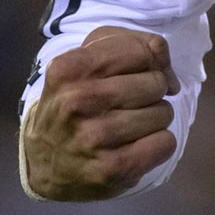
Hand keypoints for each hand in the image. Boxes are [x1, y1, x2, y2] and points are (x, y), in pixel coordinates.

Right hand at [22, 26, 179, 199]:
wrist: (43, 162)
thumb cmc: (74, 102)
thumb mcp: (90, 61)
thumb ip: (137, 46)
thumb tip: (171, 78)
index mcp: (70, 68)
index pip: (141, 51)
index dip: (146, 62)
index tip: (131, 76)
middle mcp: (78, 100)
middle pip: (156, 83)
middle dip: (150, 92)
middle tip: (126, 105)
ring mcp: (95, 137)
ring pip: (164, 112)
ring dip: (154, 119)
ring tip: (127, 127)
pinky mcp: (112, 168)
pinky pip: (165, 143)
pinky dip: (158, 144)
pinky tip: (134, 147)